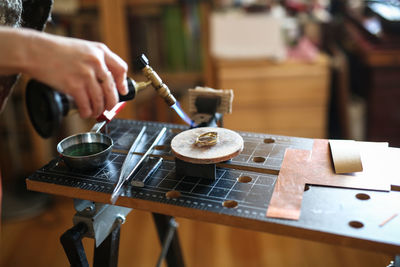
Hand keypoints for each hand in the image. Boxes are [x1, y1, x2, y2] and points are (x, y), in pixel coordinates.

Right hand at [0, 27, 128, 117]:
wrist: (34, 51)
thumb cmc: (56, 50)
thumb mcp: (83, 48)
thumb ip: (96, 61)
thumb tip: (108, 80)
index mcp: (100, 51)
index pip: (121, 69)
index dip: (123, 84)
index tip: (122, 92)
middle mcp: (96, 62)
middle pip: (112, 89)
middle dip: (111, 103)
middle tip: (108, 107)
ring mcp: (86, 74)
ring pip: (100, 100)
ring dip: (98, 110)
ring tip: (94, 112)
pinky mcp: (74, 85)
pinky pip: (87, 105)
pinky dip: (87, 112)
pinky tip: (85, 112)